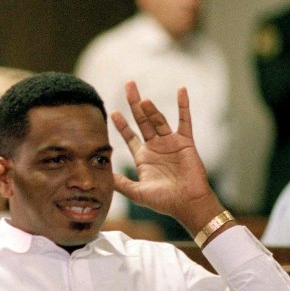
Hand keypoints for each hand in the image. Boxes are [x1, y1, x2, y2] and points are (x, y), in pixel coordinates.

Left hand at [111, 81, 223, 234]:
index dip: (121, 124)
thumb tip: (101, 174)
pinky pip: (185, 120)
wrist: (188, 204)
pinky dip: (184, 105)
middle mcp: (156, 147)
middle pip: (142, 120)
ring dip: (151, 109)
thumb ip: (120, 183)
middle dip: (134, 104)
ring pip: (158, 120)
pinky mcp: (185, 142)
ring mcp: (171, 143)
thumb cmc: (164, 202)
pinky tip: (181, 90)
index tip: (112, 112)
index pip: (129, 136)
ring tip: (142, 100)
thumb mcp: (136, 192)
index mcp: (144, 157)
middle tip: (128, 85)